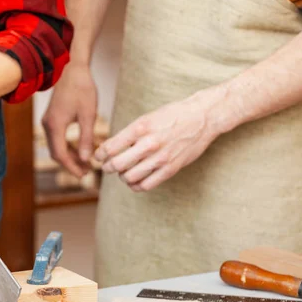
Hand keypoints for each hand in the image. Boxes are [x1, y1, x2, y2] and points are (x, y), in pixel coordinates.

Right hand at [42, 62, 96, 176]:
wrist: (73, 69)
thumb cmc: (82, 89)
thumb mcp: (88, 115)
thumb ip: (87, 138)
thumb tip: (87, 159)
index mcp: (56, 125)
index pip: (60, 154)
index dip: (71, 167)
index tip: (84, 175)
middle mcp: (48, 125)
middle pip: (57, 153)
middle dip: (71, 164)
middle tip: (86, 174)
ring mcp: (48, 122)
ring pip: (57, 146)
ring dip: (70, 156)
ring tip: (86, 165)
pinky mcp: (52, 118)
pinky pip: (58, 138)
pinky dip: (69, 146)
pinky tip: (81, 151)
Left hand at [94, 87, 227, 191]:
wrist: (202, 117)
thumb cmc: (172, 115)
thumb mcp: (147, 118)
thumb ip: (130, 134)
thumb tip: (111, 149)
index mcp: (140, 128)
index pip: (110, 147)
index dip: (100, 155)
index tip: (99, 156)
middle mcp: (149, 143)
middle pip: (117, 164)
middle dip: (108, 167)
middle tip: (107, 166)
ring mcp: (160, 158)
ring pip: (129, 177)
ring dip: (122, 177)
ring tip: (123, 172)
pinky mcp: (170, 169)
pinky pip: (146, 185)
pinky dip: (135, 186)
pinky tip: (135, 181)